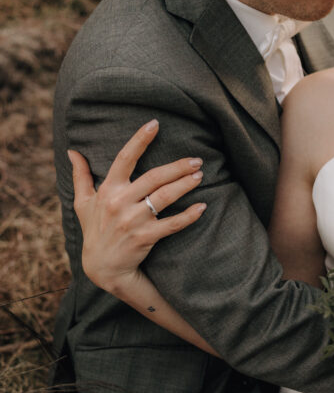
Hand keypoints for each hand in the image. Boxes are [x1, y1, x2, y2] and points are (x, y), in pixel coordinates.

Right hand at [68, 119, 206, 291]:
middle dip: (177, 166)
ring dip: (185, 185)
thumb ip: (80, 176)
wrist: (103, 268)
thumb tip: (72, 151)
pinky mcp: (145, 237)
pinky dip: (189, 216)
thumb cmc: (95, 231)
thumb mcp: (83, 203)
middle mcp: (120, 203)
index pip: (124, 158)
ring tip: (199, 175)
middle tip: (196, 159)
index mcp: (108, 190)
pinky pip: (172, 224)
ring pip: (164, 197)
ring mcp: (133, 221)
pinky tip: (202, 207)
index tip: (155, 124)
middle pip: (153, 177)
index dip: (139, 140)